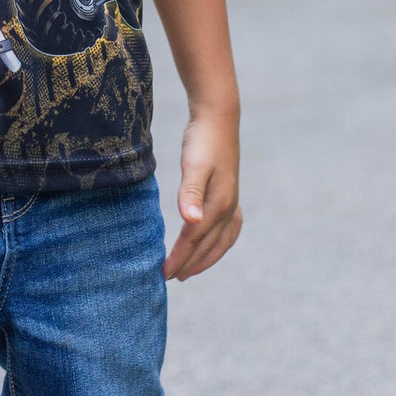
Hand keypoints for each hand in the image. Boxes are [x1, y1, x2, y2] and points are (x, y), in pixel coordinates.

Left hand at [163, 114, 241, 281]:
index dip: (179, 258)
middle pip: (208, 245)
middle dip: (190, 264)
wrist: (218, 117)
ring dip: (205, 258)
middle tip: (169, 277)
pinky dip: (218, 244)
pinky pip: (228, 230)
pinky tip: (210, 244)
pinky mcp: (230, 195)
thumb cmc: (202, 140)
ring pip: (221, 241)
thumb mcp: (193, 165)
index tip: (163, 273)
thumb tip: (190, 222)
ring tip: (188, 269)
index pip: (195, 239)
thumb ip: (191, 193)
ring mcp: (232, 202)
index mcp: (218, 204)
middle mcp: (228, 208)